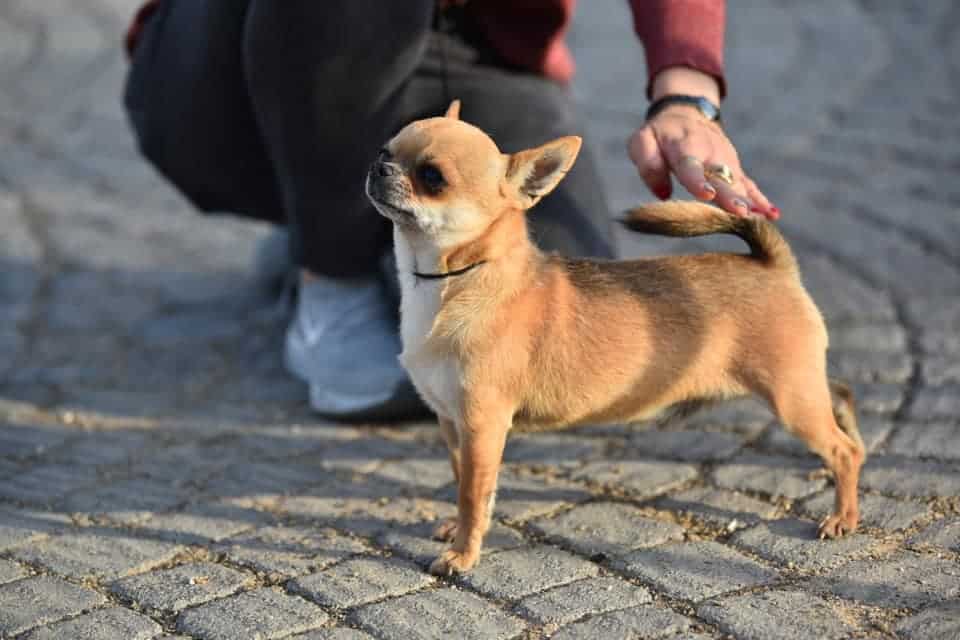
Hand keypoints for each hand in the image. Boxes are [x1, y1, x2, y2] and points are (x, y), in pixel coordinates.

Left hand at [628, 106, 776, 218]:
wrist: (686, 113)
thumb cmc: (660, 134)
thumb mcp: (642, 141)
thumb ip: (648, 164)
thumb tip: (662, 194)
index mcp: (685, 146)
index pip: (691, 165)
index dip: (698, 180)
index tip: (707, 194)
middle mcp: (711, 153)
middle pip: (722, 176)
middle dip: (731, 195)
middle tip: (740, 213)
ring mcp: (726, 161)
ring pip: (738, 182)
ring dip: (749, 201)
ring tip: (760, 219)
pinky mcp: (735, 168)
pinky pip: (749, 184)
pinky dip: (760, 199)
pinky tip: (772, 215)